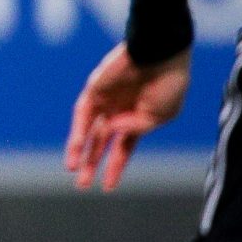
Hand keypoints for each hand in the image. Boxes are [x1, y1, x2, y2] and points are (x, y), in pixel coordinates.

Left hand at [65, 43, 190, 191]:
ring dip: (80, 151)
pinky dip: (79, 132)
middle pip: (102, 142)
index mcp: (139, 118)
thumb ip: (137, 127)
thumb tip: (113, 131)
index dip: (115, 166)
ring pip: (89, 131)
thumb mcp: (162, 115)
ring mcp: (106, 101)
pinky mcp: (94, 90)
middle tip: (82, 186)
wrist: (160, 54)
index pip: (123, 147)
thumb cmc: (168, 83)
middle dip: (93, 163)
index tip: (108, 187)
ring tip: (74, 171)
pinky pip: (83, 115)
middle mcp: (119, 111)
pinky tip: (76, 148)